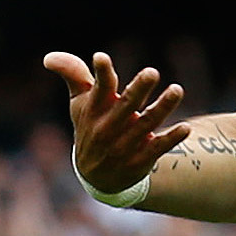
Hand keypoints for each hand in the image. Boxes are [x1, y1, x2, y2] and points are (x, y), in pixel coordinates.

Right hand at [45, 50, 189, 193]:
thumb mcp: (79, 104)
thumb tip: (49, 57)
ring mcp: (125, 145)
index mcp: (93, 110)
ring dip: (163, 107)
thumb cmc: (91, 128)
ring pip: (146, 124)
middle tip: (152, 72)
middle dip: (138, 89)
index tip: (101, 58)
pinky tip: (186, 128)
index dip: (100, 74)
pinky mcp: (141, 159)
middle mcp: (108, 128)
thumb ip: (73, 76)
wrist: (97, 177)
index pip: (97, 89)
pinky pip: (158, 148)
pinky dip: (171, 138)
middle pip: (125, 106)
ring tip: (177, 89)